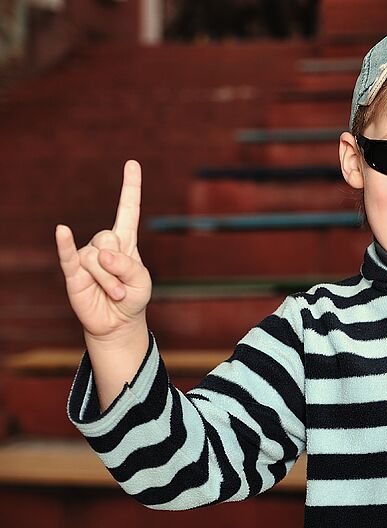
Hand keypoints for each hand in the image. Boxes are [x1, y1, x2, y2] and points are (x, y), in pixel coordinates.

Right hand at [55, 160, 152, 339]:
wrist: (117, 322)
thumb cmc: (133, 297)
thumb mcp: (142, 281)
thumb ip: (128, 265)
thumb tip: (103, 255)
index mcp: (125, 242)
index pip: (128, 210)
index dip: (130, 187)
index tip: (132, 163)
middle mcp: (104, 244)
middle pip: (110, 241)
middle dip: (120, 269)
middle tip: (124, 289)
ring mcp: (86, 256)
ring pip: (97, 259)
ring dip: (110, 282)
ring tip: (116, 295)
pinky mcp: (73, 271)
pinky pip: (68, 255)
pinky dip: (64, 244)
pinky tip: (61, 230)